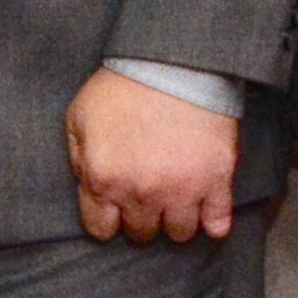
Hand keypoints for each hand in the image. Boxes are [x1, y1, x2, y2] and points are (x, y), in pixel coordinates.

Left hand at [66, 70, 239, 243]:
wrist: (173, 63)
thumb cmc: (122, 87)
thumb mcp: (79, 118)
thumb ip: (79, 159)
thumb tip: (88, 186)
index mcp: (104, 180)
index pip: (102, 229)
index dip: (107, 219)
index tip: (114, 209)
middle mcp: (142, 194)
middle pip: (141, 233)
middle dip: (140, 217)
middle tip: (146, 197)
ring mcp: (182, 191)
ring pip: (179, 233)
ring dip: (175, 220)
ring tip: (174, 200)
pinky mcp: (216, 181)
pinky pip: (218, 223)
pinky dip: (214, 223)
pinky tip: (208, 216)